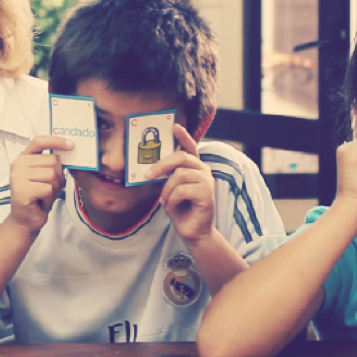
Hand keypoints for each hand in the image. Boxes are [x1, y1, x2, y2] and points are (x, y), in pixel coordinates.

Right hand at [8, 135, 70, 233]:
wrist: (26, 220)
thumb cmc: (38, 197)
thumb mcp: (45, 176)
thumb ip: (51, 163)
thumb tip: (69, 151)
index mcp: (23, 158)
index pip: (39, 141)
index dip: (56, 141)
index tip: (71, 145)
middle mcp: (18, 164)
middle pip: (52, 160)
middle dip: (57, 176)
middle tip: (49, 188)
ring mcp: (18, 177)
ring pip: (51, 174)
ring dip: (54, 188)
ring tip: (44, 195)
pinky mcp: (22, 190)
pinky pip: (48, 189)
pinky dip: (50, 198)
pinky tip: (41, 202)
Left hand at [147, 125, 215, 244]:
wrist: (192, 231)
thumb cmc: (180, 208)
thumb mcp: (169, 188)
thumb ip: (166, 176)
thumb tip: (150, 167)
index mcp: (194, 167)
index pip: (190, 147)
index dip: (183, 136)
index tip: (174, 126)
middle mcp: (203, 170)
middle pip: (181, 157)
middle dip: (161, 165)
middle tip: (148, 174)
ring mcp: (207, 181)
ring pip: (179, 175)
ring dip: (167, 190)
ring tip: (166, 201)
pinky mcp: (207, 193)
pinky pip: (182, 190)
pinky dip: (172, 199)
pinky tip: (173, 206)